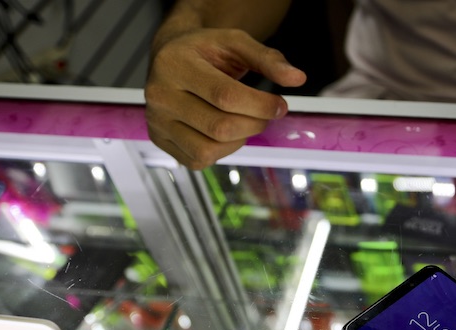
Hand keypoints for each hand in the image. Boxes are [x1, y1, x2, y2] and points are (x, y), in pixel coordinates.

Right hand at [145, 28, 305, 168]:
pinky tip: (226, 132)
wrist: (172, 58)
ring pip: (209, 150)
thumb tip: (298, 78)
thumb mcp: (236, 43)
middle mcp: (159, 94)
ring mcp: (157, 121)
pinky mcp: (159, 140)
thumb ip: (268, 59)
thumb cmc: (205, 51)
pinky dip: (222, 152)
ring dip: (239, 140)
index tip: (280, 105)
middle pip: (220, 127)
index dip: (261, 106)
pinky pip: (198, 160)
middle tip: (265, 114)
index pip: (225, 96)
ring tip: (244, 121)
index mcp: (174, 64)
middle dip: (254, 124)